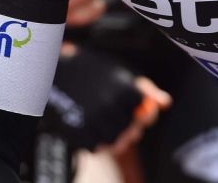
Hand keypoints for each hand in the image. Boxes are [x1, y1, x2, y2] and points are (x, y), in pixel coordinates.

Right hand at [41, 45, 170, 152]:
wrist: (52, 70)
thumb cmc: (90, 69)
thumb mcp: (120, 72)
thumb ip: (145, 89)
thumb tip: (165, 103)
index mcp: (125, 90)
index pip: (146, 114)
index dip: (139, 112)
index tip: (130, 105)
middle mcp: (112, 107)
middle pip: (132, 130)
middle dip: (127, 125)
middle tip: (113, 112)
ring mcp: (95, 121)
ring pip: (115, 141)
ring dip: (112, 134)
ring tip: (101, 118)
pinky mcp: (78, 132)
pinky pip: (96, 147)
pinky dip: (96, 140)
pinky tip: (90, 125)